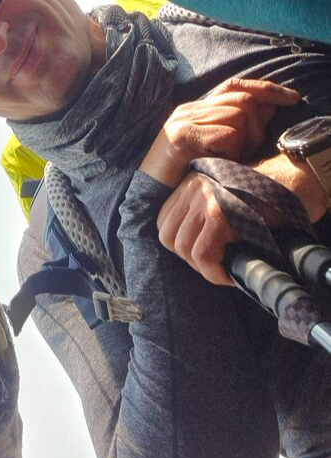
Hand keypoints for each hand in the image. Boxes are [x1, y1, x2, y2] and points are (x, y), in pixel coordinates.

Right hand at [140, 78, 299, 185]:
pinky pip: (227, 134)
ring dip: (244, 141)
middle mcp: (189, 109)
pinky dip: (232, 150)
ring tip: (230, 159)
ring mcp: (184, 120)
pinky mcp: (183, 135)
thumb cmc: (187, 176)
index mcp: (195, 109)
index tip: (292, 98)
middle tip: (247, 152)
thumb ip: (236, 128)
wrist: (150, 194)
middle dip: (257, 125)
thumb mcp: (216, 149)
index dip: (266, 88)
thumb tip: (270, 107)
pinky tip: (221, 162)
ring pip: (238, 116)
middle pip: (242, 100)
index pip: (235, 85)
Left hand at [156, 150, 327, 285]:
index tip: (205, 257)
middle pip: (170, 238)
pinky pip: (204, 255)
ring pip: (185, 249)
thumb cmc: (264, 199)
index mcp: (189, 185)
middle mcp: (192, 189)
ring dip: (206, 269)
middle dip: (192, 260)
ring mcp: (204, 200)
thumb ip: (201, 215)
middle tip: (217, 267)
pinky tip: (231, 275)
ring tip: (226, 270)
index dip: (182, 246)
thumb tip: (189, 252)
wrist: (294, 182)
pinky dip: (216, 273)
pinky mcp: (219, 215)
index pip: (165, 223)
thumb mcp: (223, 198)